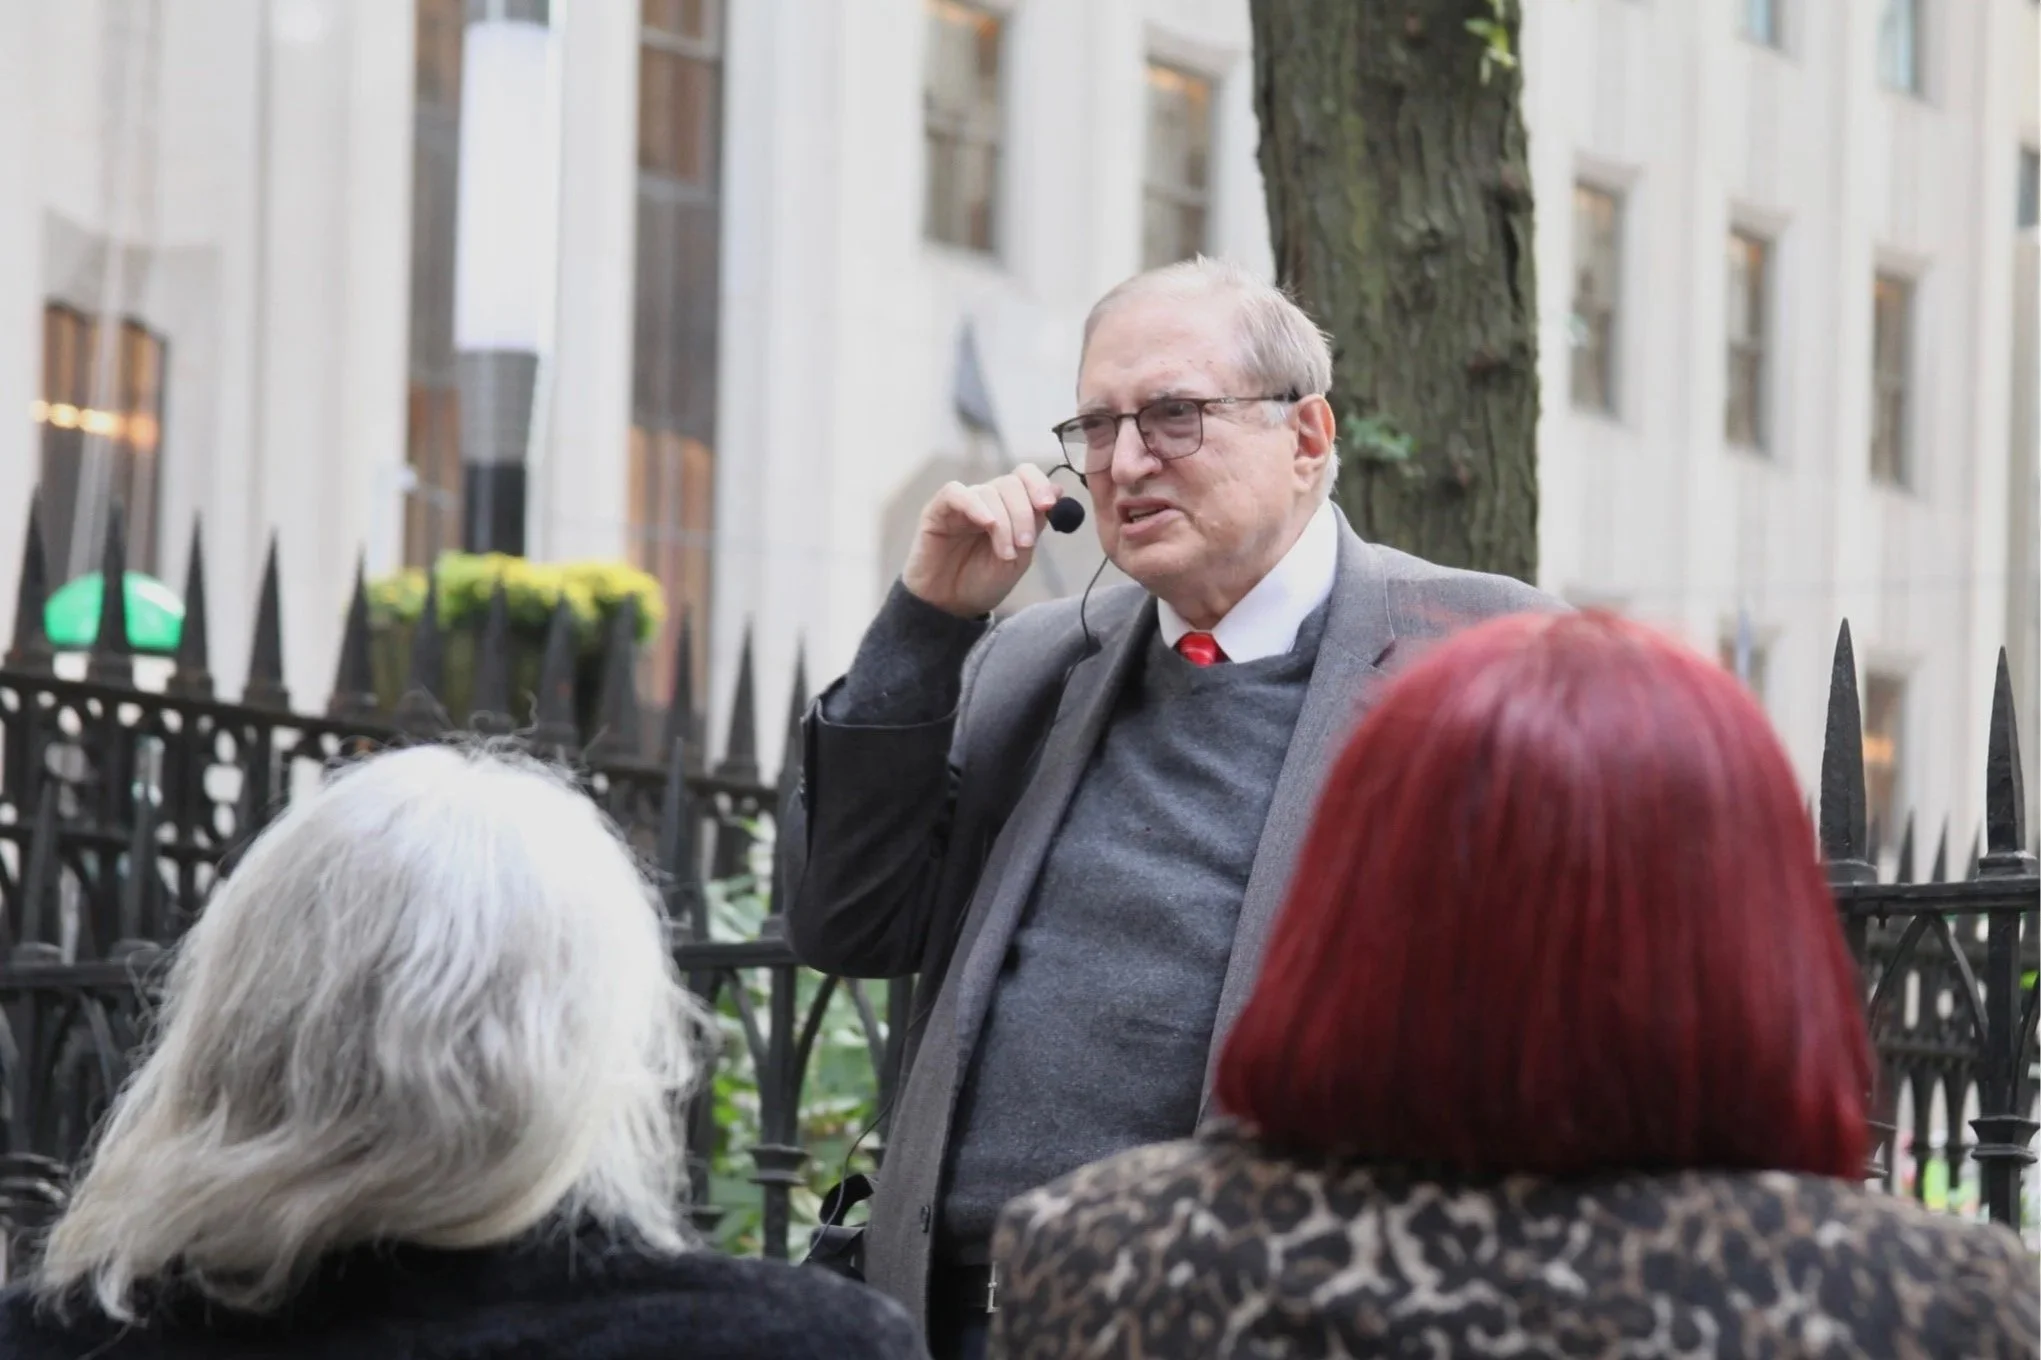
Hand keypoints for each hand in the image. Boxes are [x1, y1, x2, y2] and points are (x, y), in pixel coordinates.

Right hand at [901, 465, 1063, 617]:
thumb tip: (1058, 488)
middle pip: (1011, 484)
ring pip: (988, 492)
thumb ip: (1035, 524)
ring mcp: (962, 504)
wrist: (952, 606)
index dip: (1039, 484)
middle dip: (1023, 513)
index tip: (1049, 505)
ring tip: (1005, 553)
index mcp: (1009, 506)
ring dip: (1004, 522)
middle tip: (1026, 543)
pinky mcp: (937, 511)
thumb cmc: (985, 582)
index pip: (1025, 476)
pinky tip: (986, 524)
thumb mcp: (1020, 558)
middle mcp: (987, 500)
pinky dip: (975, 505)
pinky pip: (955, 493)